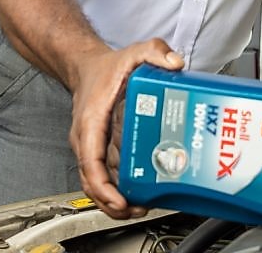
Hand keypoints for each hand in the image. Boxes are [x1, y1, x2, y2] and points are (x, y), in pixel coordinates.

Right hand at [69, 38, 183, 218]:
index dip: (103, 186)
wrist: (86, 67)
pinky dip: (115, 189)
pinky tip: (135, 193)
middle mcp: (86, 138)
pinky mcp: (98, 148)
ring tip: (139, 208)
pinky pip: (102, 175)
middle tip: (137, 210)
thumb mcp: (134, 52)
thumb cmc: (106, 68)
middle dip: (111, 202)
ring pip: (95, 182)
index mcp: (91, 121)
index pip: (90, 162)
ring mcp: (90, 145)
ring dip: (113, 200)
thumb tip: (174, 63)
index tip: (119, 200)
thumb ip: (155, 51)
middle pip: (92, 181)